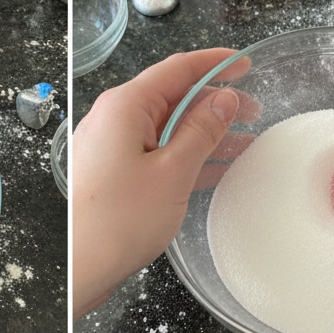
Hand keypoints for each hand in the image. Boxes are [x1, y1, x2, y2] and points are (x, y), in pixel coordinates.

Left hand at [73, 49, 257, 318]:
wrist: (79, 268)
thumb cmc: (118, 222)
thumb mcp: (172, 172)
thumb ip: (201, 131)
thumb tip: (223, 99)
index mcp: (125, 107)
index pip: (178, 69)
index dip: (215, 64)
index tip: (245, 65)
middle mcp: (113, 121)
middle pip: (172, 99)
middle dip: (214, 104)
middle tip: (253, 113)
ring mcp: (110, 149)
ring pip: (166, 130)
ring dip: (204, 135)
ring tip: (243, 144)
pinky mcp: (112, 176)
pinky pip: (154, 155)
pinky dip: (184, 158)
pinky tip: (212, 170)